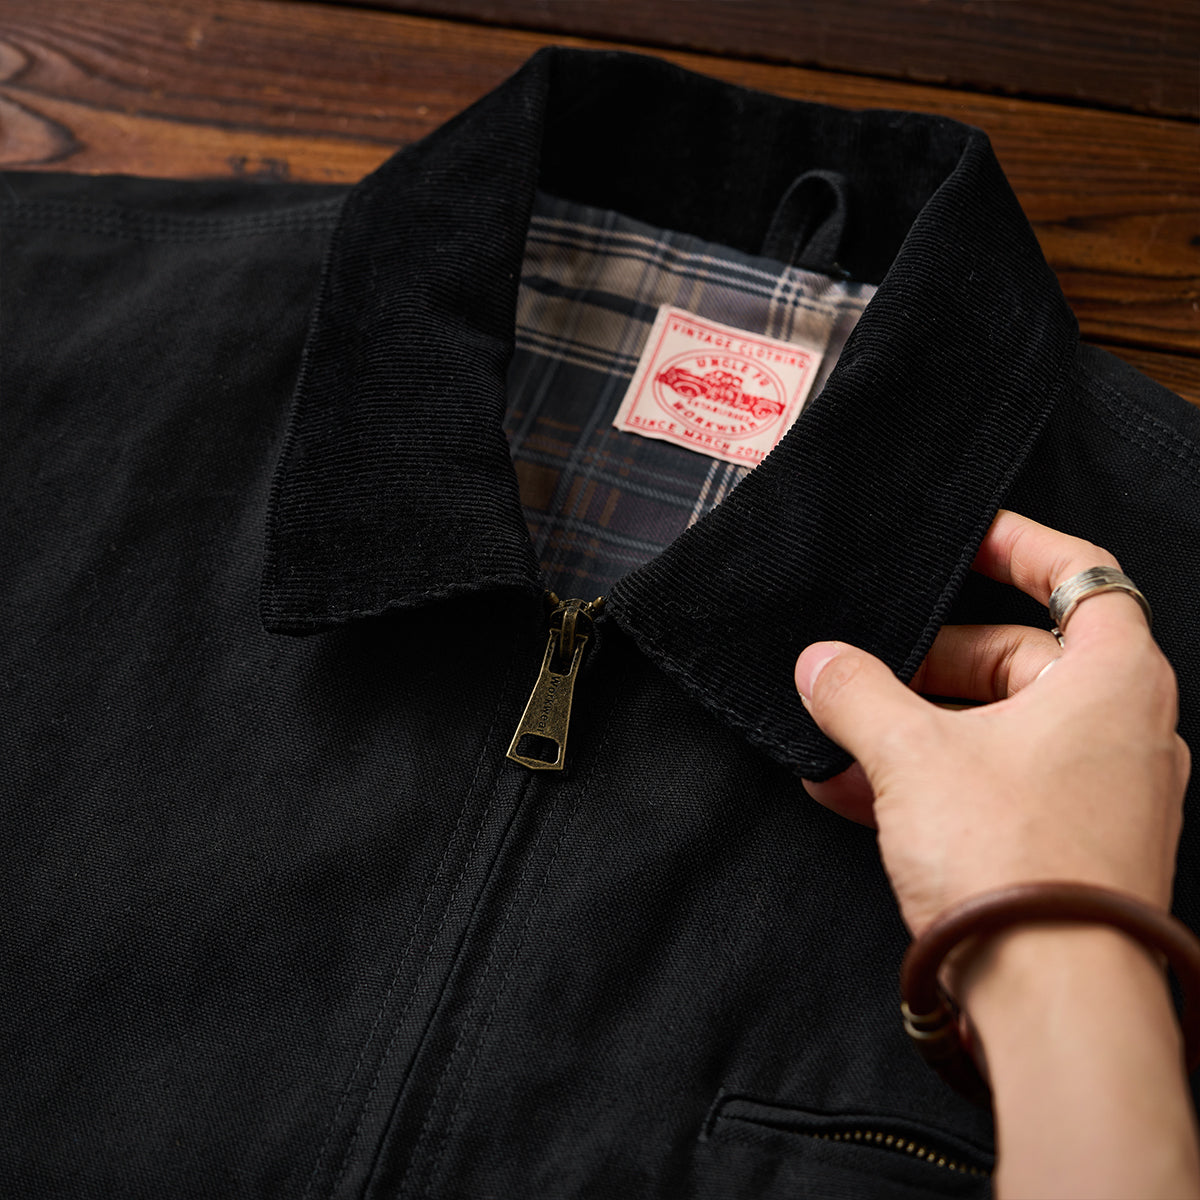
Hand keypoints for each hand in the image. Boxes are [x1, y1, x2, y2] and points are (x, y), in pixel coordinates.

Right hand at [794, 509, 1189, 937]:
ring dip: (916, 729)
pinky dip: (931, 781)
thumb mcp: (911, 756)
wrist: (1052, 1003)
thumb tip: (820, 663)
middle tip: (866, 667)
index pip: (1083, 578)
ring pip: (997, 729)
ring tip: (839, 737)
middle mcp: (1121, 732)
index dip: (1020, 548)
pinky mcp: (1067, 846)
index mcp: (1113, 682)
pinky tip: (853, 793)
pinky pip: (993, 787)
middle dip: (931, 662)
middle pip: (1020, 659)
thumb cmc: (1014, 862)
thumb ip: (858, 693)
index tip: (965, 539)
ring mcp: (1097, 793)